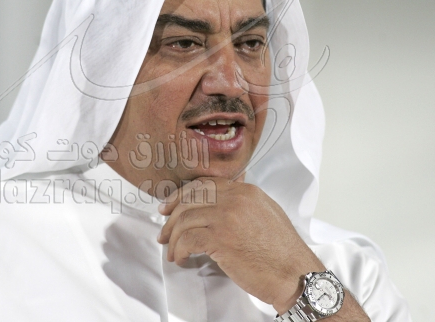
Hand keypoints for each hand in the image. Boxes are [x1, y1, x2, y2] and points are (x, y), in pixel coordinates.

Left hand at [156, 177, 324, 313]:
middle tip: (163, 232)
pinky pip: (187, 238)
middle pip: (190, 199)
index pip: (204, 185)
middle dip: (171, 216)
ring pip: (185, 219)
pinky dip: (179, 249)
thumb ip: (244, 200)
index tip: (169, 208)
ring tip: (172, 250)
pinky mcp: (221, 239)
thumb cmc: (281, 252)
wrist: (296, 275)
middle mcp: (235, 199)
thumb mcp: (267, 213)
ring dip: (173, 237)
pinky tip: (181, 258)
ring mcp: (228, 217)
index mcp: (245, 191)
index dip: (181, 196)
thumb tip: (223, 193)